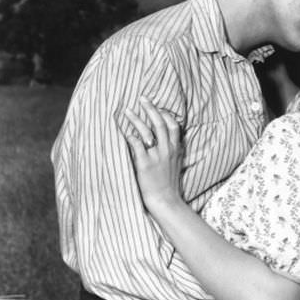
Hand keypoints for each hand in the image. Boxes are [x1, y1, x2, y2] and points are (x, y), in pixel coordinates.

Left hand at [122, 97, 183, 212]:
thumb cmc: (168, 184)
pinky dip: (130, 137)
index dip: (165, 114)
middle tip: (142, 98)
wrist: (166, 201)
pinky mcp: (145, 164)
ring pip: (147, 131)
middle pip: (160, 123)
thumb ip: (171, 151)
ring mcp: (156, 157)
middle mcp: (167, 150)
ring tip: (127, 111)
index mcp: (175, 150)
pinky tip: (124, 133)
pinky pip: (136, 146)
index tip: (157, 106)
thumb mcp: (175, 165)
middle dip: (151, 109)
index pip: (173, 126)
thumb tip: (163, 141)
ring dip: (137, 119)